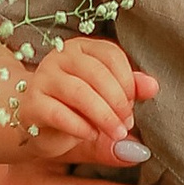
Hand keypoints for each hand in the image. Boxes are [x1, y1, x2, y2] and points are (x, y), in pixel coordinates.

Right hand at [13, 37, 155, 165]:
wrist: (38, 128)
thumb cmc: (78, 111)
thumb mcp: (108, 101)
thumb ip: (129, 92)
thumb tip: (152, 86)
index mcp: (81, 48)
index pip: (111, 55)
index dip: (127, 81)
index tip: (133, 105)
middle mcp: (59, 57)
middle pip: (96, 73)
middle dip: (118, 102)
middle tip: (127, 124)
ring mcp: (42, 79)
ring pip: (79, 92)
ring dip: (104, 116)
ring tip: (117, 134)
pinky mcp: (31, 105)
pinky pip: (58, 113)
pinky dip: (80, 127)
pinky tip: (91, 135)